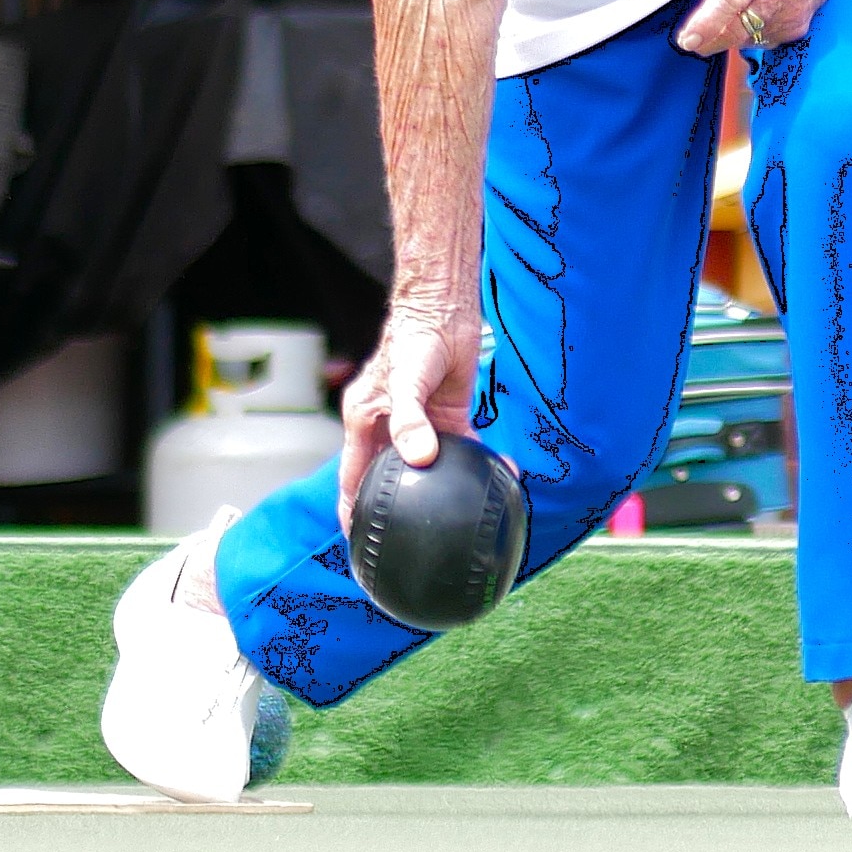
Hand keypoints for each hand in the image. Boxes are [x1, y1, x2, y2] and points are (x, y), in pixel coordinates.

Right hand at [337, 303, 481, 526]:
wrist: (444, 306)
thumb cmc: (413, 337)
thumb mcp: (406, 381)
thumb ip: (409, 420)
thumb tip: (421, 459)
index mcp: (365, 422)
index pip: (352, 478)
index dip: (352, 511)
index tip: (359, 544)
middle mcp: (390, 427)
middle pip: (389, 478)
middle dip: (398, 510)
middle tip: (407, 545)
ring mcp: (421, 423)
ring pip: (431, 467)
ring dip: (446, 488)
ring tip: (459, 519)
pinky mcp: (450, 415)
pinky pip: (464, 446)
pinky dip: (478, 461)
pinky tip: (500, 476)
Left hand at [674, 0, 851, 55]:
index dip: (708, 22)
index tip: (689, 38)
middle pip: (740, 26)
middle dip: (712, 39)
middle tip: (692, 41)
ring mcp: (794, 10)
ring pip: (750, 37)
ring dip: (730, 35)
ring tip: (725, 17)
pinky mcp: (798, 27)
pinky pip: (763, 41)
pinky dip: (749, 34)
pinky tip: (750, 16)